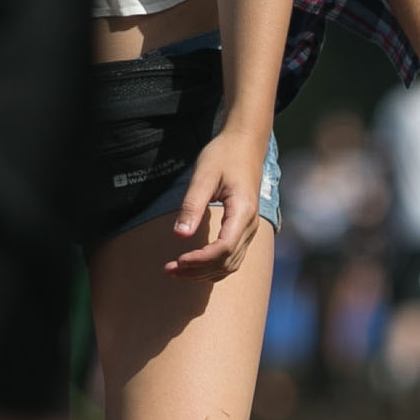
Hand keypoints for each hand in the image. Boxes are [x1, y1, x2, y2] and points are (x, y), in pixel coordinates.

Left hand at [166, 126, 270, 277]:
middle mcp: (250, 226)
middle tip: (168, 269)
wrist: (246, 146)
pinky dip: (212, 268)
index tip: (178, 260)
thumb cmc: (224, 155)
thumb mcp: (203, 175)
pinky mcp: (244, 231)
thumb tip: (180, 235)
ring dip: (204, 273)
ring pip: (230, 266)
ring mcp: (249, 231)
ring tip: (176, 271)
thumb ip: (192, 205)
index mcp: (242, 211)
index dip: (201, 259)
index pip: (224, 247)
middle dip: (198, 271)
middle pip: (227, 262)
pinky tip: (193, 266)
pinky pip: (231, 259)